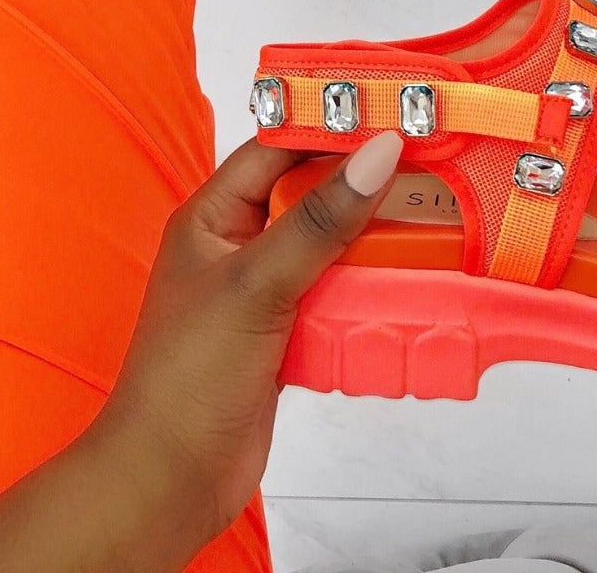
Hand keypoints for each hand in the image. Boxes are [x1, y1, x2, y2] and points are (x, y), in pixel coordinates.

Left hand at [92, 130, 402, 548]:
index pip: (277, 147)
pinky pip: (339, 289)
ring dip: (372, 234)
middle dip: (361, 179)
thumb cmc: (184, 383)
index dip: (329, 126)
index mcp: (212, 217)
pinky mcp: (290, 328)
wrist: (170, 482)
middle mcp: (239, 244)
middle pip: (311, 192)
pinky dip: (370, 283)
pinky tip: (405, 277)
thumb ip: (319, 220)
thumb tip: (375, 155)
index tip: (388, 114)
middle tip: (421, 162)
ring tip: (426, 213)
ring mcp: (266, 287)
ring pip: (331, 242)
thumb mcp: (256, 286)